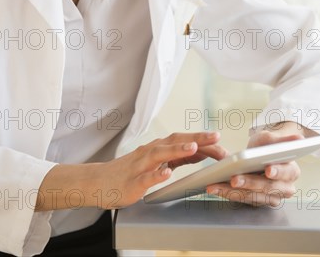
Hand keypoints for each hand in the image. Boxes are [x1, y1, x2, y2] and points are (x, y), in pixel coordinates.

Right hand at [92, 131, 226, 208]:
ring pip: (160, 154)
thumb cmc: (129, 172)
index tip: (220, 141)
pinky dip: (156, 174)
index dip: (202, 140)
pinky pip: (145, 178)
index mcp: (158, 149)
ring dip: (178, 150)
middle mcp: (150, 152)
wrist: (98, 182)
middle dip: (196, 138)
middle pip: (175, 141)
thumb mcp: (156, 163)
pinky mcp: (132, 182)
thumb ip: (176, 158)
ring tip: (194, 147)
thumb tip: (200, 152)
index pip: (183, 140)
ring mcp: (140, 166)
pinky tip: (166, 173)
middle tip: (216, 137)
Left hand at [206, 125, 302, 206]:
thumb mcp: (270, 138)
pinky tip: (215, 187)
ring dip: (233, 192)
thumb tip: (299, 138)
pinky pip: (242, 200)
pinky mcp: (257, 202)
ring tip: (217, 185)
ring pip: (253, 197)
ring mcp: (271, 197)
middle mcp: (285, 188)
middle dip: (249, 183)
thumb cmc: (265, 146)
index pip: (286, 172)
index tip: (268, 170)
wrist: (256, 155)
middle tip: (234, 179)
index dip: (277, 172)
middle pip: (267, 187)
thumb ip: (282, 140)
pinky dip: (227, 193)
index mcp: (292, 171)